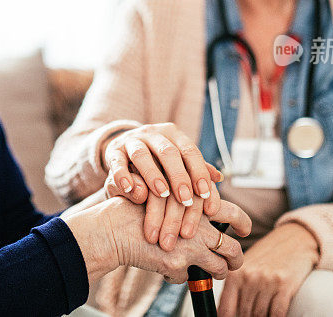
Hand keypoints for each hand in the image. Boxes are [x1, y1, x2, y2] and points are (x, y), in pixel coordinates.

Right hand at [61, 196, 250, 284]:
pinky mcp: (179, 263)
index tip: (243, 229)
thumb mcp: (165, 198)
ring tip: (215, 272)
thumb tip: (205, 221)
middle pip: (233, 247)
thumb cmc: (135, 212)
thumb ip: (186, 208)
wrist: (114, 227)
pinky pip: (190, 277)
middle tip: (235, 260)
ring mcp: (191, 244)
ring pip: (221, 267)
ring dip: (220, 272)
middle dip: (237, 257)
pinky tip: (171, 268)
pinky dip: (182, 276)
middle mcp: (200, 223)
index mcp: (198, 202)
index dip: (243, 224)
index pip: (234, 213)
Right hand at [101, 123, 222, 214]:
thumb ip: (195, 169)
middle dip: (178, 176)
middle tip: (185, 199)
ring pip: (142, 154)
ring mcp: (131, 140)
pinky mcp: (113, 151)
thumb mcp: (176, 161)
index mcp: (172, 134)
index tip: (204, 194)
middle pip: (168, 152)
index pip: (189, 150)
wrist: (123, 149)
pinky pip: (117, 162)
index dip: (198, 171)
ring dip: (153, 174)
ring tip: (161, 194)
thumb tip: (219, 178)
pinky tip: (130, 189)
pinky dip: (123, 175)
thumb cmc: (156, 160)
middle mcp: (153, 134)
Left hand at [217, 223, 318, 316]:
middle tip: (248, 316)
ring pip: (260, 315)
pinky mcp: (284, 285)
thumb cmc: (268, 255)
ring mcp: (267, 281)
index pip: (226, 309)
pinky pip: (277, 313)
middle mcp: (249, 277)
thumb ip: (236, 288)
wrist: (294, 240)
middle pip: (243, 313)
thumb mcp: (247, 267)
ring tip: (262, 315)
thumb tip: (227, 313)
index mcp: (235, 274)